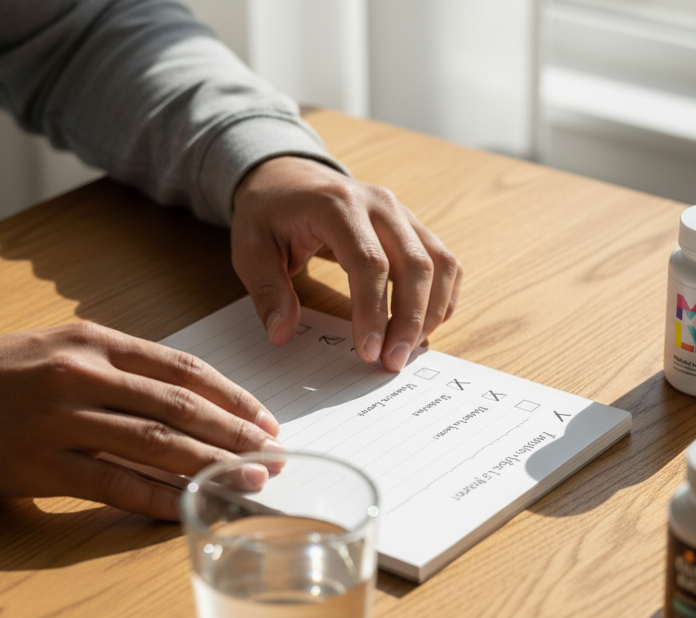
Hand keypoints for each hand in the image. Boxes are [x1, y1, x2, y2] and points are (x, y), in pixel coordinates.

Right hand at [0, 323, 281, 519]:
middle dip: (237, 436)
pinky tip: (193, 508)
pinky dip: (159, 499)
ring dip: (212, 468)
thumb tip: (186, 400)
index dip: (233, 397)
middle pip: (179, 408)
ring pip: (155, 446)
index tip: (266, 420)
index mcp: (91, 341)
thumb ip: (117, 367)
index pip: (182, 369)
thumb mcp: (57, 348)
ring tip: (252, 483)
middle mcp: (81, 375)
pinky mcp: (38, 466)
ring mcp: (60, 421)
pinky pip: (114, 486)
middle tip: (275, 456)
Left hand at [230, 156, 462, 371]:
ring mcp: (403, 213)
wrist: (289, 177)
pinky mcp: (414, 227)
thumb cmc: (270, 214)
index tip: (367, 351)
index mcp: (338, 205)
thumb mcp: (250, 248)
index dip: (373, 311)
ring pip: (439, 264)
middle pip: (415, 264)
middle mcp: (380, 204)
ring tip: (408, 349)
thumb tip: (282, 334)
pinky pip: (445, 262)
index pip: (369, 262)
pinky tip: (422, 326)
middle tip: (392, 363)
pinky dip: (442, 297)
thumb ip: (266, 290)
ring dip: (430, 312)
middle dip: (409, 320)